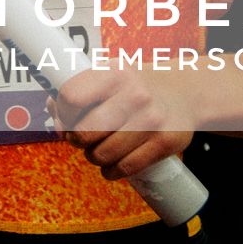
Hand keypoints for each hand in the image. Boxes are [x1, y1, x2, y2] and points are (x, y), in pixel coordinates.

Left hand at [49, 66, 194, 179]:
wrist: (187, 91)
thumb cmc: (137, 85)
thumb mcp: (109, 75)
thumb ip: (79, 90)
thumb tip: (55, 118)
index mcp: (114, 72)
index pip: (71, 97)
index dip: (63, 114)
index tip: (66, 120)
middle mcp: (134, 94)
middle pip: (85, 131)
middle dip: (77, 140)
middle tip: (82, 139)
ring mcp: (151, 119)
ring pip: (103, 154)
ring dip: (94, 157)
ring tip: (99, 150)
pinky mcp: (166, 142)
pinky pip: (126, 167)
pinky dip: (112, 171)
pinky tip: (112, 165)